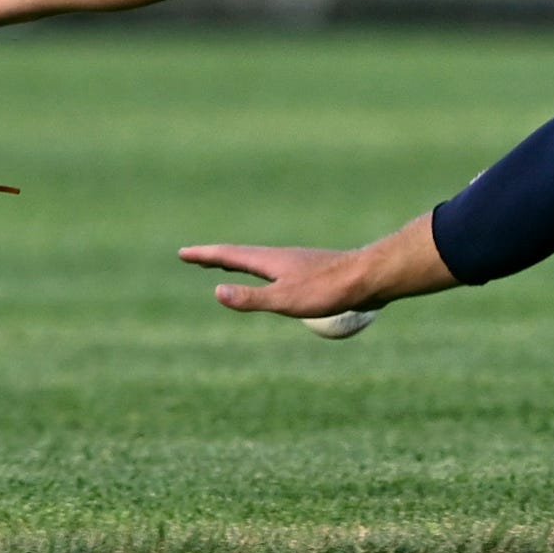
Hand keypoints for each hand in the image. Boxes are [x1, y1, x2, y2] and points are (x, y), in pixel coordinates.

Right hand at [181, 244, 388, 319]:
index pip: (229, 255)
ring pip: (259, 260)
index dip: (204, 256)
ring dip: (237, 261)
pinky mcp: (312, 271)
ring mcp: (297, 262)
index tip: (183, 253)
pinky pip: (275, 268)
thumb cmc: (329, 290)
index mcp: (270, 261)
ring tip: (226, 265)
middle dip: (216, 257)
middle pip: (241, 255)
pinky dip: (260, 270)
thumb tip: (218, 291)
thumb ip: (252, 297)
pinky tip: (272, 279)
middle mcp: (281, 257)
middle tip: (195, 256)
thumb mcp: (286, 299)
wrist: (370, 277)